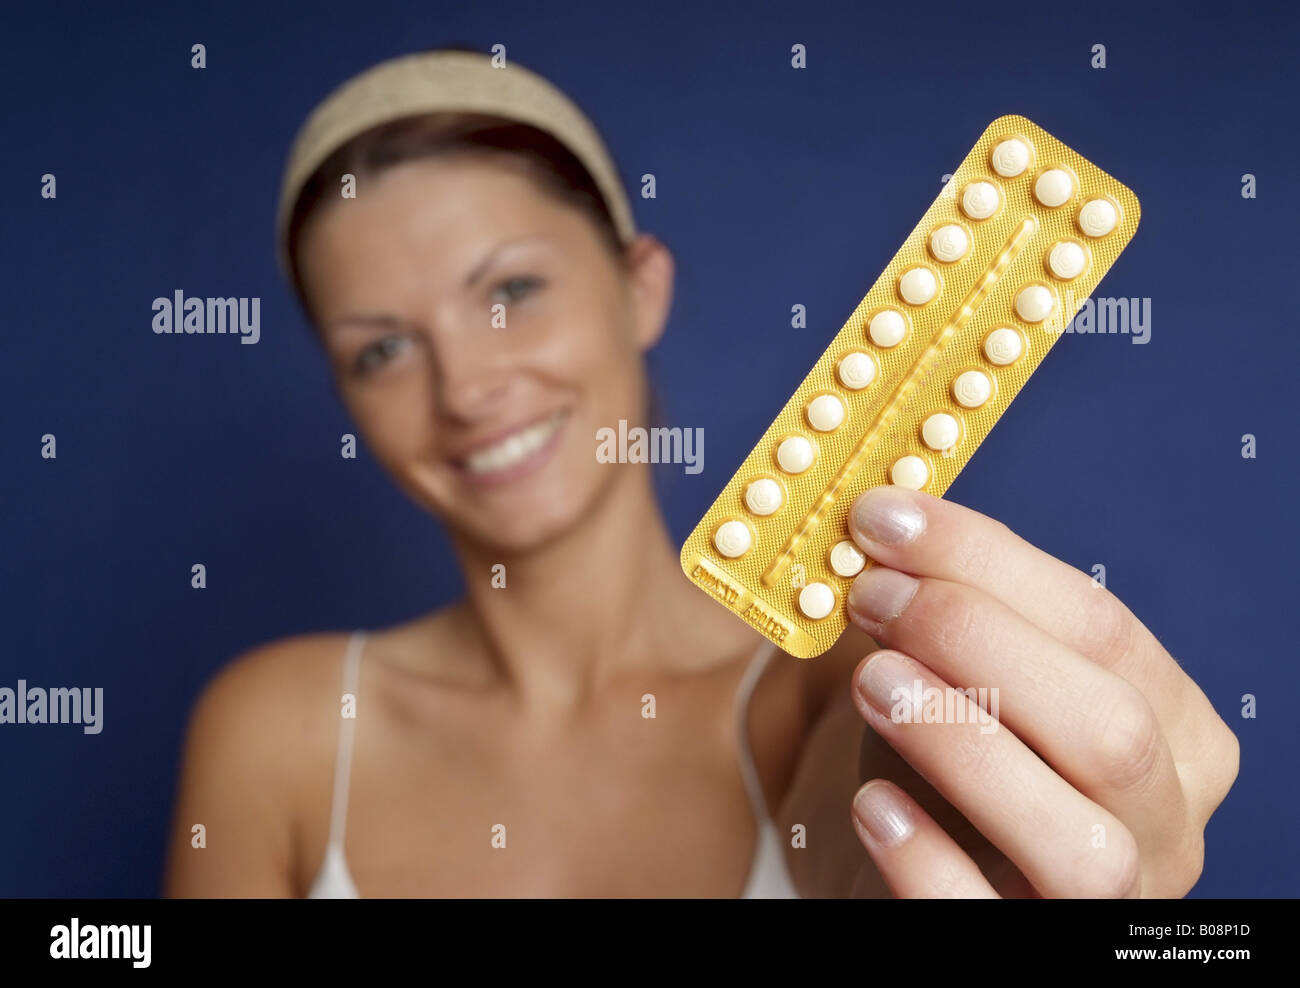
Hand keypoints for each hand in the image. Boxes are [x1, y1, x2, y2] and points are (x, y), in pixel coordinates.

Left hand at [842, 485, 1238, 897]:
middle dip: (978, 640)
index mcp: (1171, 728)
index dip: (986, 561)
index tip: (885, 516)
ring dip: (966, 744)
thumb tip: (885, 522)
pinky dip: (929, 860)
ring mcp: (1106, 906)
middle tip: (870, 595)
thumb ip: (944, 613)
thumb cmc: (941, 766)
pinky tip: (872, 804)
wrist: (911, 877)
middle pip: (1113, 728)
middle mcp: (1166, 823)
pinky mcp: (1026, 954)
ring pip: (1085, 843)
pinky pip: (989, 922)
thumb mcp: (957, 679)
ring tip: (870, 681)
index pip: (1103, 626)